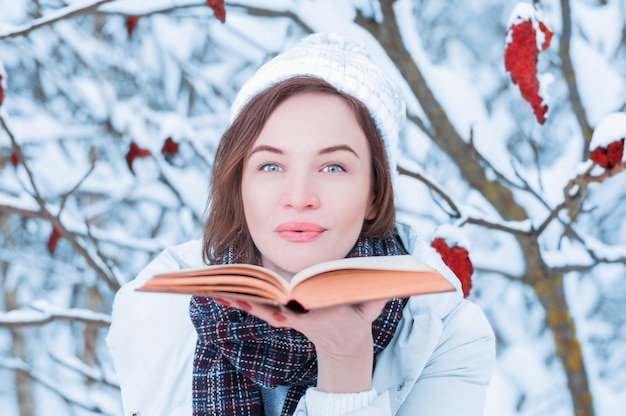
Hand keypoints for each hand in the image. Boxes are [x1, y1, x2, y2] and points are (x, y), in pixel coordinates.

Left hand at [219, 298, 388, 392]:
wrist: (346, 345)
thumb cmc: (358, 319)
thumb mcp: (371, 308)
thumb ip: (378, 298)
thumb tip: (394, 285)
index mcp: (321, 316)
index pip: (301, 312)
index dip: (287, 309)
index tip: (276, 301)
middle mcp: (302, 317)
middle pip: (275, 309)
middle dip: (256, 300)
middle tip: (233, 290)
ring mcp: (290, 319)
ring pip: (262, 309)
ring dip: (242, 300)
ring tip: (221, 290)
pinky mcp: (282, 317)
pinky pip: (260, 309)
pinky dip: (244, 302)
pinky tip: (226, 293)